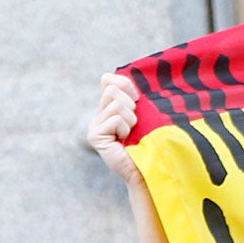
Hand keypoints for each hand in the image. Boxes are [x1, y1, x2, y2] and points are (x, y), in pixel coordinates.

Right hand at [87, 72, 144, 187]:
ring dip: (130, 119)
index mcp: (108, 107)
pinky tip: (124, 141)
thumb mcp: (143, 111)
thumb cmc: (150, 139)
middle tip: (134, 124)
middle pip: (111, 89)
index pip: (108, 80)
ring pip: (115, 104)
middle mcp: (97, 115)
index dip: (125, 86)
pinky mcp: (95, 136)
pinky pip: (115, 119)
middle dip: (129, 105)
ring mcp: (94, 126)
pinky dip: (126, 129)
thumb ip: (133, 94)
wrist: (147, 167)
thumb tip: (121, 76)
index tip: (137, 101)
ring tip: (130, 134)